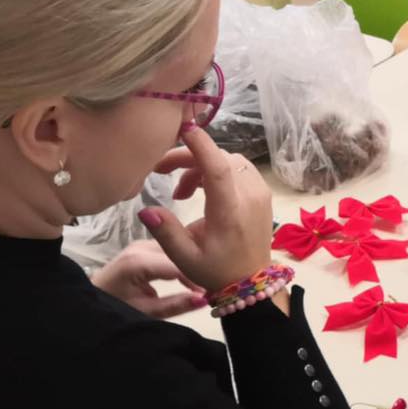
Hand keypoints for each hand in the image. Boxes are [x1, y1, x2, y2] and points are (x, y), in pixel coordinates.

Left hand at [91, 239, 205, 318]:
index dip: (201, 276)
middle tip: (216, 286)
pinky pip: (170, 248)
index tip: (218, 290)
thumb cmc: (116, 307)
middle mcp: (141, 246)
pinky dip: (182, 259)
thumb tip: (206, 298)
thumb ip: (176, 304)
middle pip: (180, 251)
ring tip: (206, 280)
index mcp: (139, 262)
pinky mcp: (144, 245)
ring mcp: (142, 243)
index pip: (180, 264)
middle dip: (198, 267)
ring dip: (192, 262)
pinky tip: (193, 273)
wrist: (91, 299)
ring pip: (177, 247)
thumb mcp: (147, 311)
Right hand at [142, 126, 274, 292]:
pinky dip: (216, 171)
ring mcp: (260, 193)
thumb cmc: (216, 270)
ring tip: (180, 191)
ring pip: (228, 160)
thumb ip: (166, 232)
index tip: (183, 128)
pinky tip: (199, 190)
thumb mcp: (184, 258)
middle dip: (188, 158)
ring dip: (201, 166)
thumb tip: (146, 209)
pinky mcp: (262, 193)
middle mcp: (249, 197)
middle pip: (220, 159)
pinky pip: (238, 168)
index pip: (218, 168)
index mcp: (230, 212)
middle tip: (161, 171)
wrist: (251, 280)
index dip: (201, 144)